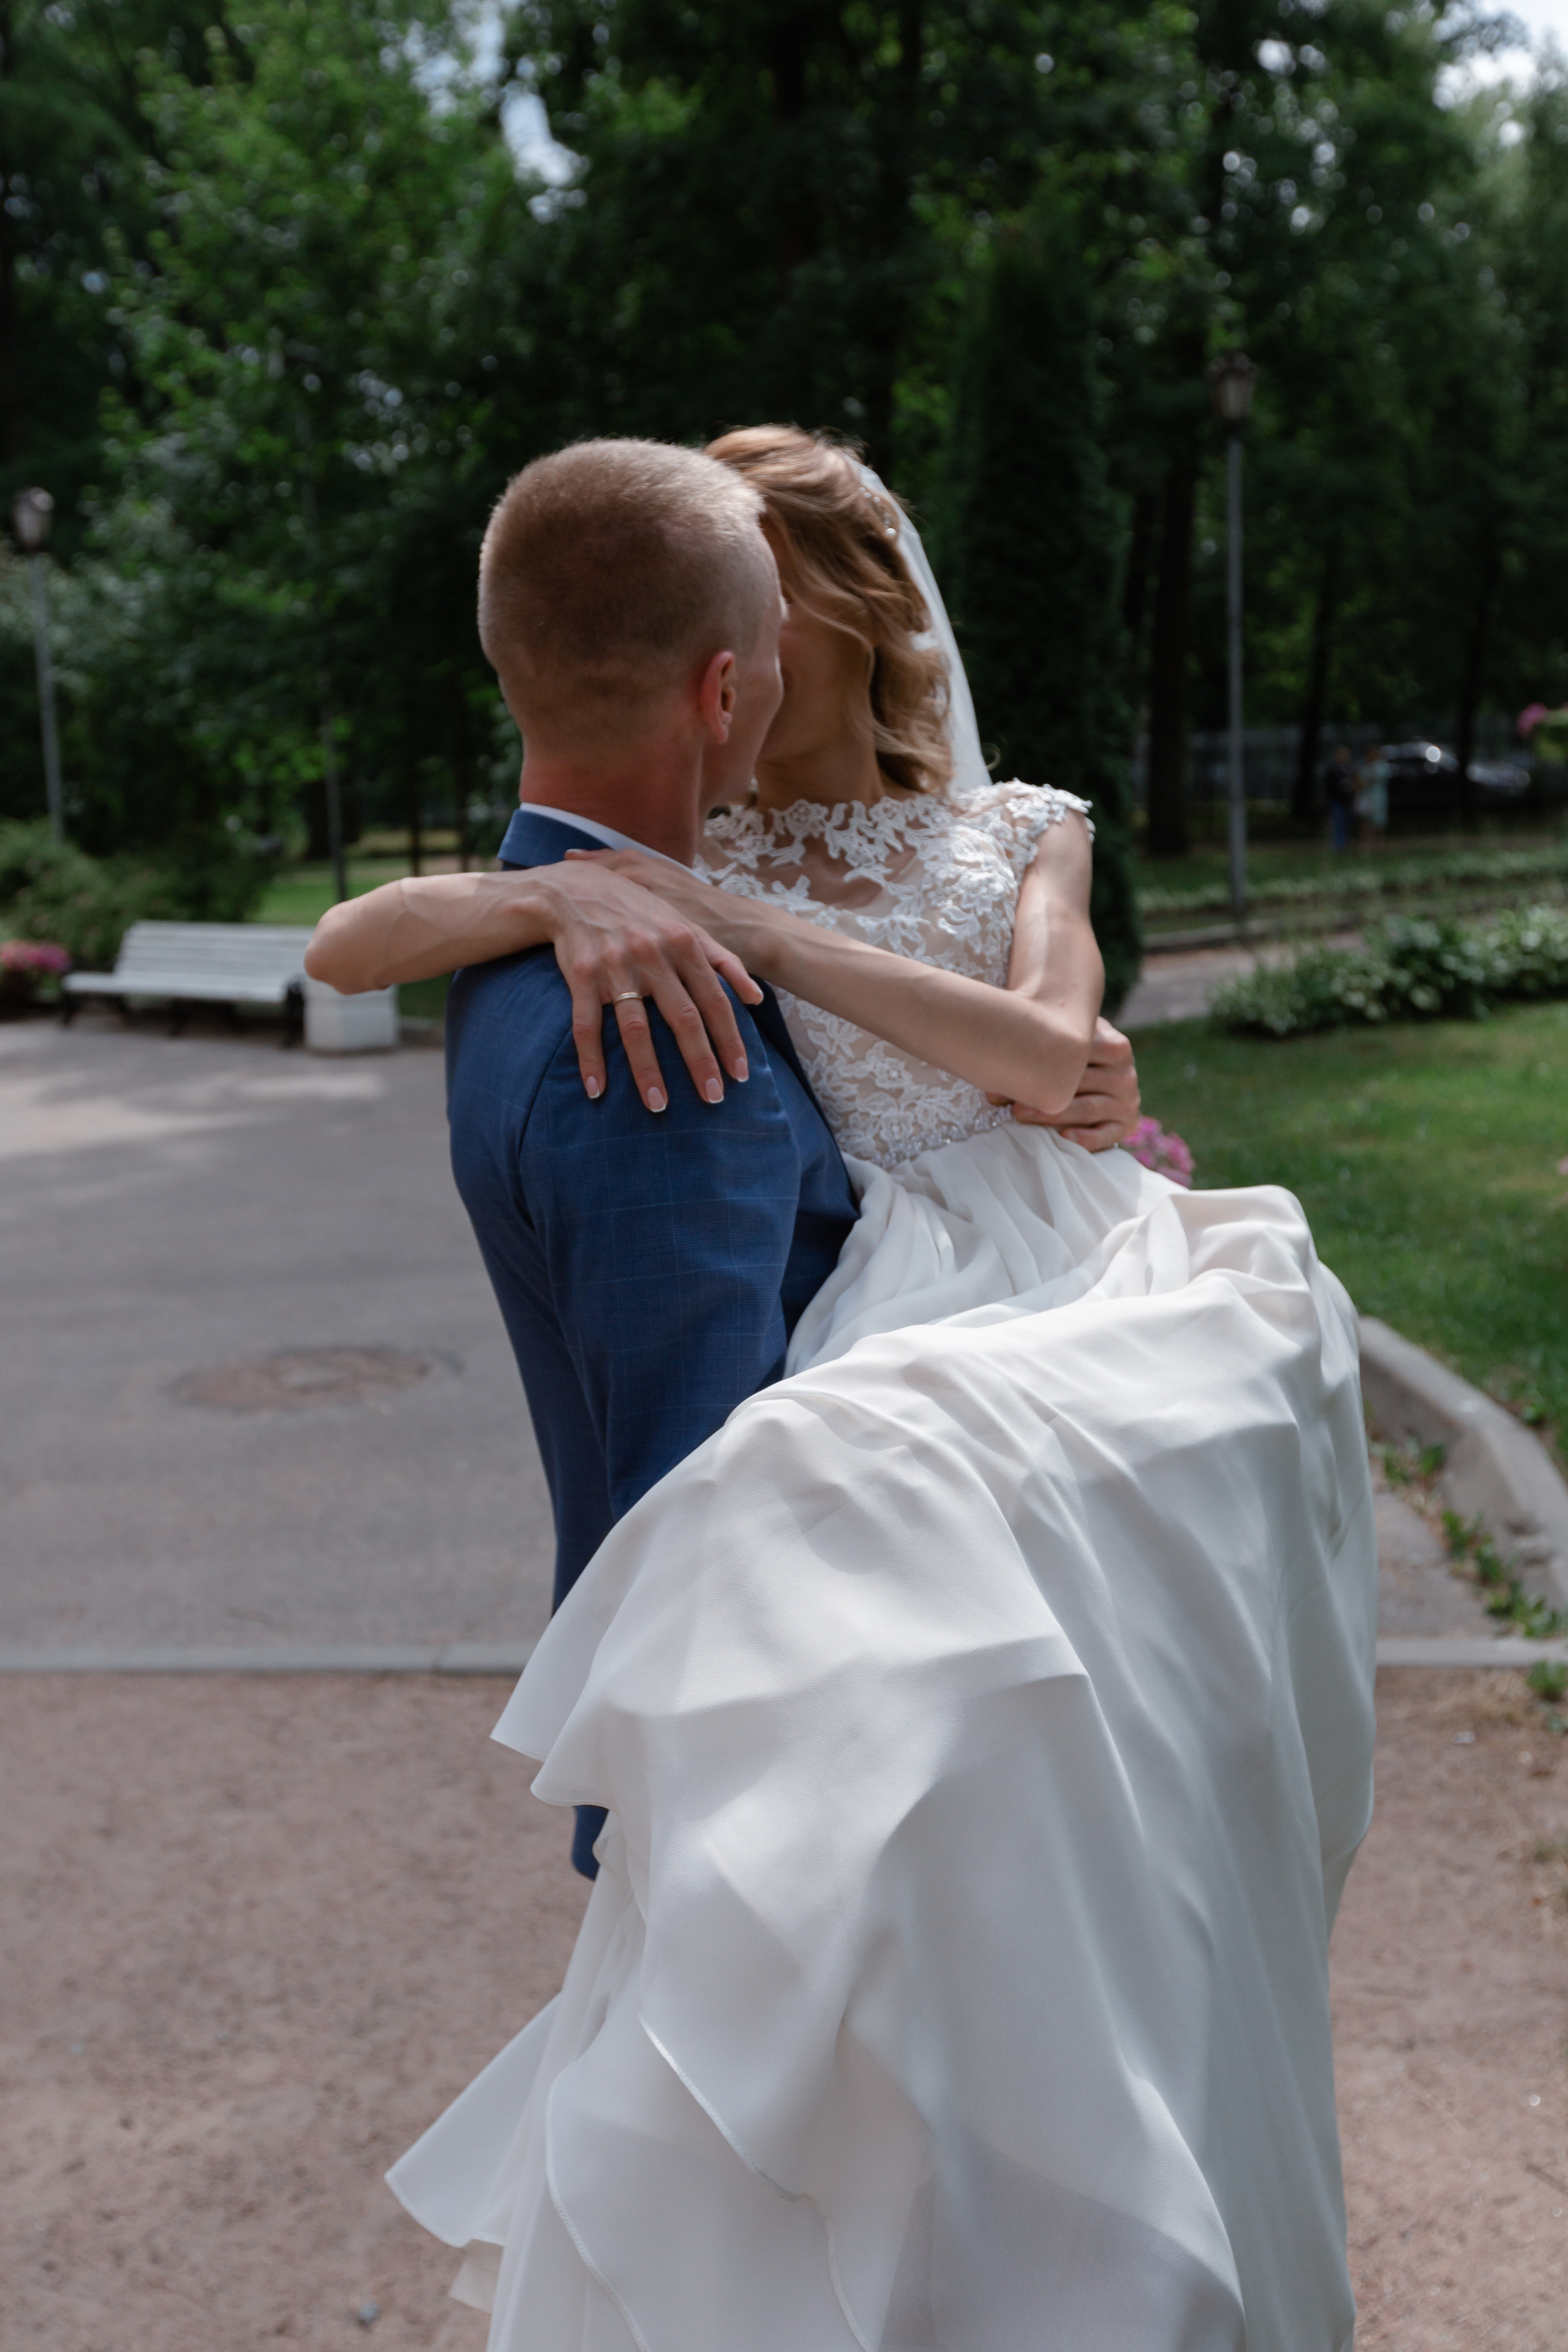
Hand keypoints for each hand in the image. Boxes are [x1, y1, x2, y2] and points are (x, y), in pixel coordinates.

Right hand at [540, 858, 762, 1111]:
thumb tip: (756, 998)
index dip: (729, 1039)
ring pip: (635, 1028)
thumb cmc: (638, 912)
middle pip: (682, 1018)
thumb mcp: (684, 924)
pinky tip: (597, 1090)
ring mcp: (616, 967)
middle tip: (713, 1098)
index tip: (740, 1074)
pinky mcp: (581, 976)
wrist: (574, 890)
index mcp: (683, 943)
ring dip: (647, 1071)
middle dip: (700, 1062)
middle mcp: (652, 955)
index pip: (714, 1001)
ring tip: (659, 1105)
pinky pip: (587, 1024)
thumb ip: (722, 960)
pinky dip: (590, 1059)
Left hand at [999, 1018, 1139, 1149]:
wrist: (1100, 1079)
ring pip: (1087, 1108)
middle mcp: (1125, 1073)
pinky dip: (1085, 1138)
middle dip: (1043, 1088)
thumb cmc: (1069, 1056)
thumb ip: (1041, 1042)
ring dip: (1053, 1114)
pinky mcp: (1127, 1126)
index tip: (1009, 1065)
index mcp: (1115, 1045)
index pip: (1081, 1051)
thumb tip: (996, 1066)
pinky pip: (1106, 1135)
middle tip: (1008, 1095)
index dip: (1043, 1055)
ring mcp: (1129, 1100)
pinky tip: (1063, 1138)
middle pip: (1082, 1081)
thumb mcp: (1063, 1041)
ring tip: (1020, 1114)